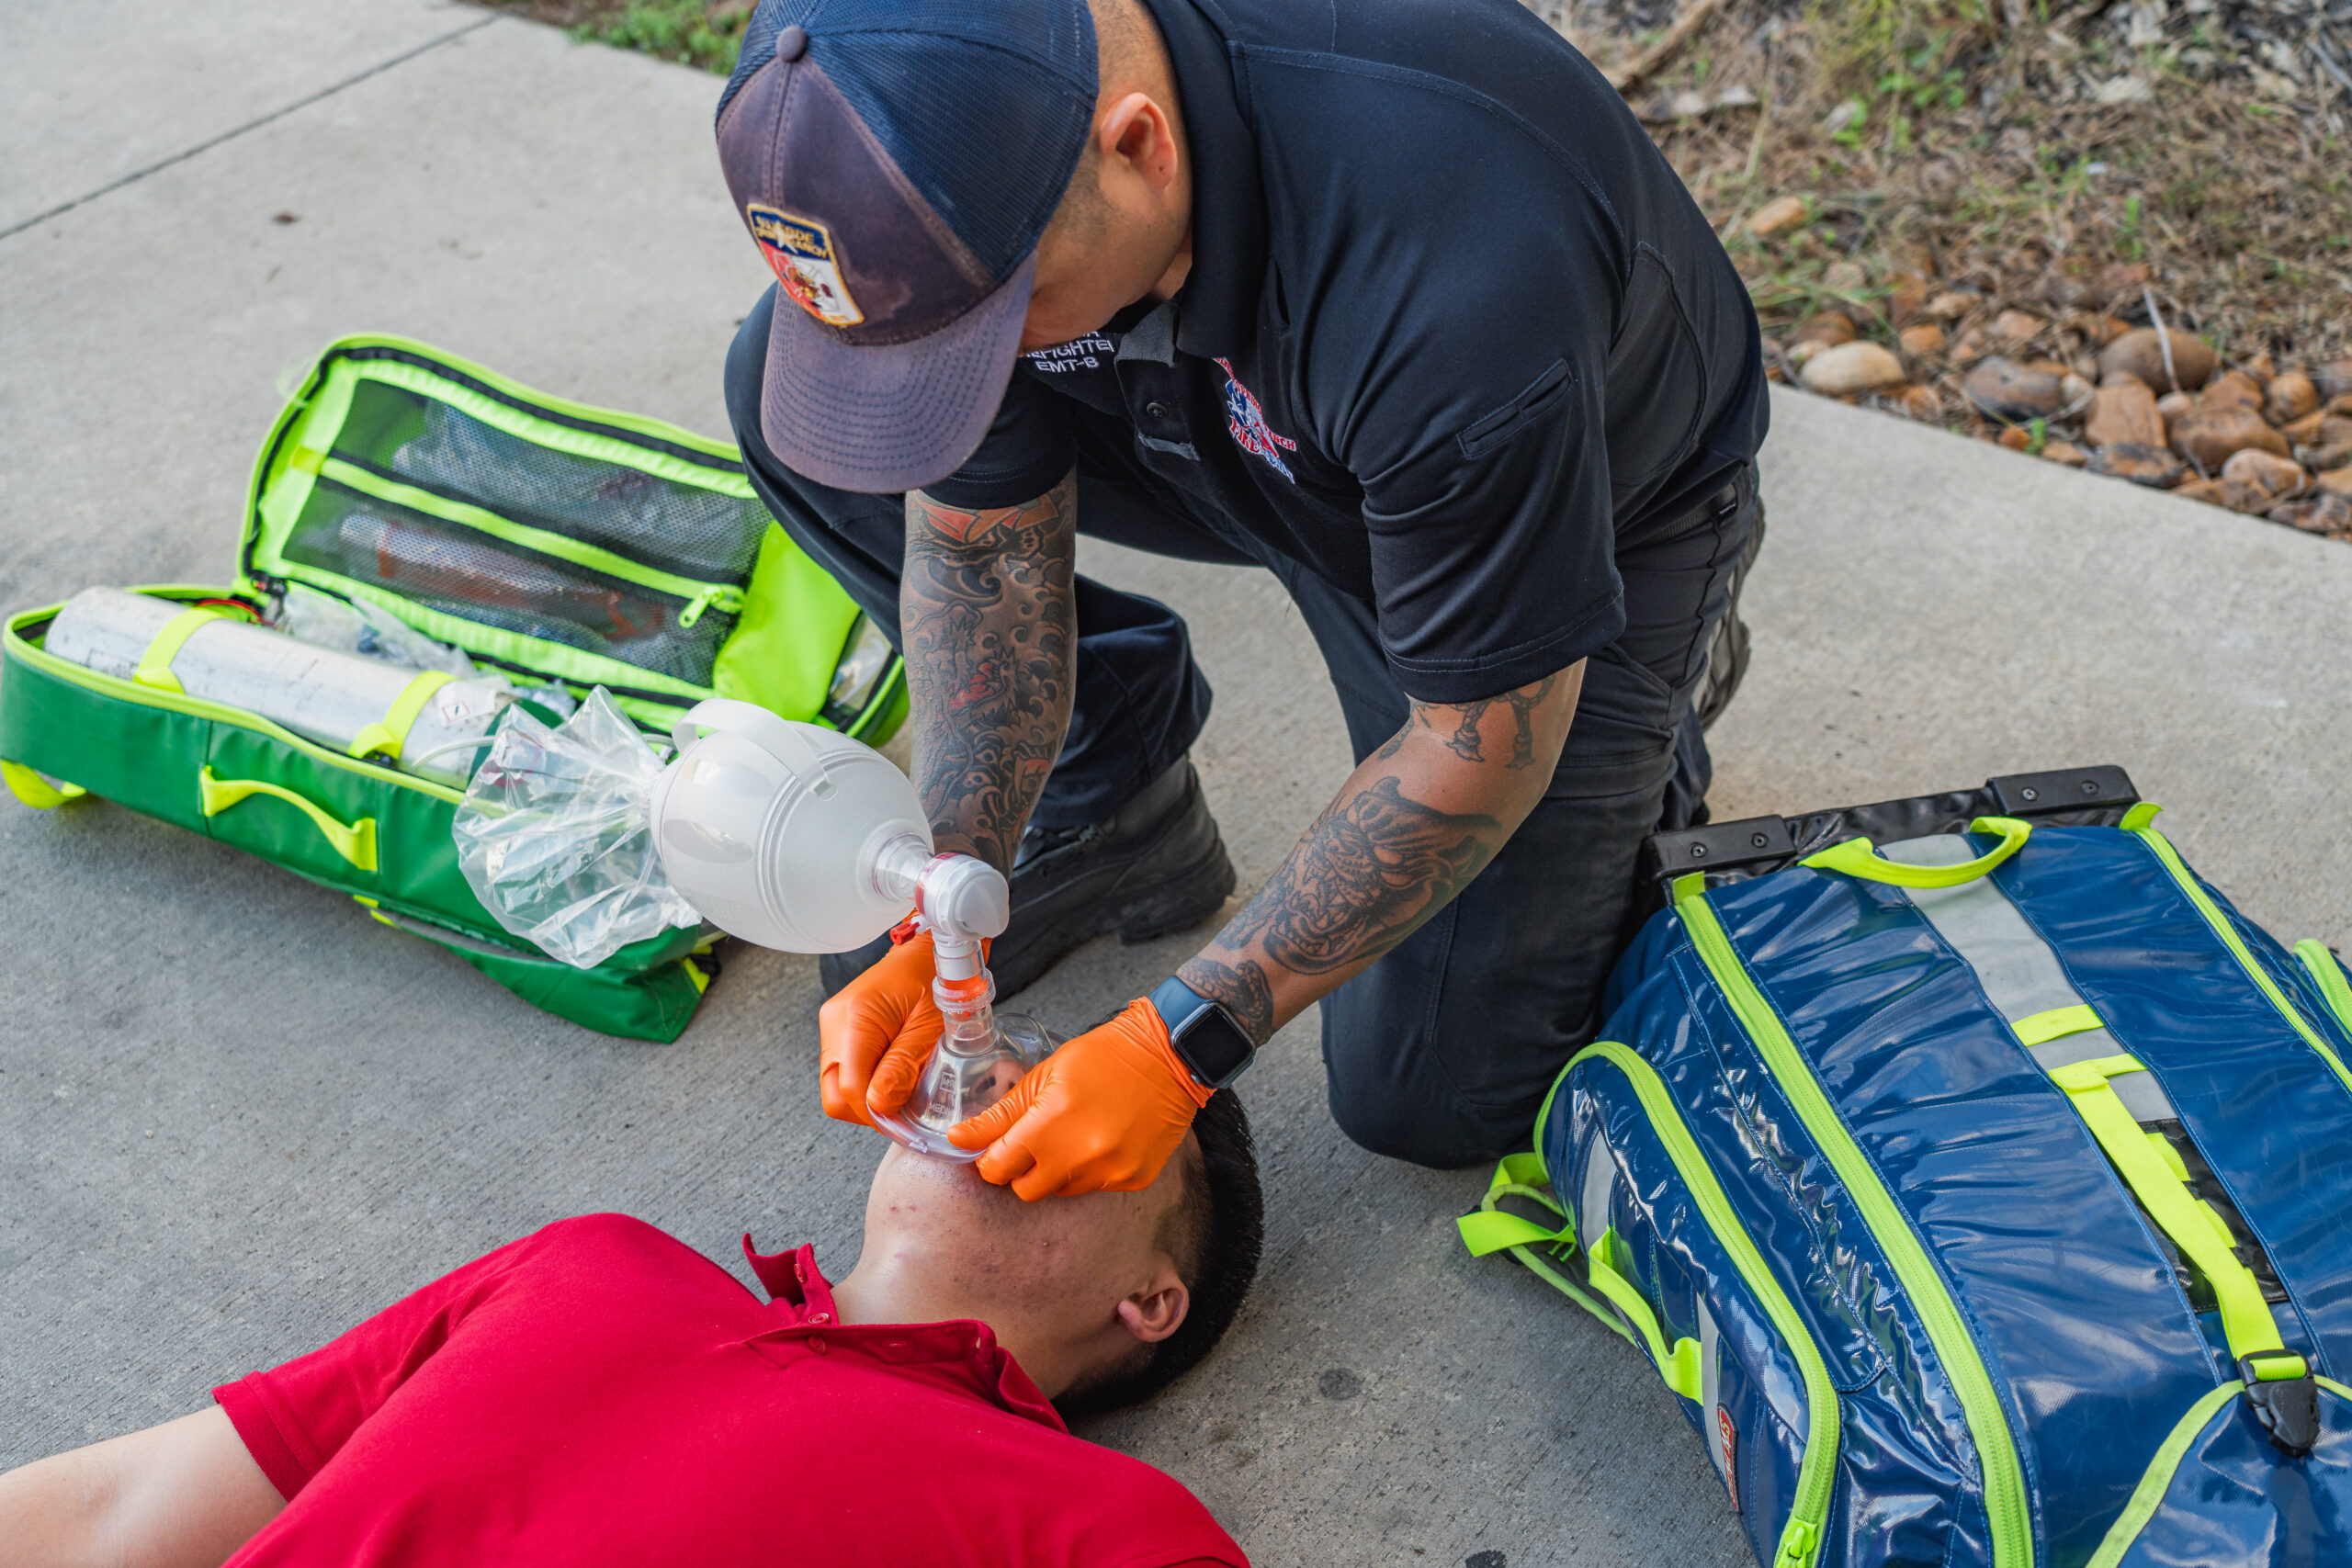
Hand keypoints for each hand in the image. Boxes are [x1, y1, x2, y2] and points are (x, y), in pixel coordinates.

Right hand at [816, 930, 943, 1127]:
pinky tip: (889, 1073)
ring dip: (866, 1096)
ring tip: (899, 1086)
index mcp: (857, 1016)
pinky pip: (841, 1070)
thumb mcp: (929, 1027)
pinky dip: (864, 1081)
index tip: (902, 1120)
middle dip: (866, 1109)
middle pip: (833, 1093)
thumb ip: (903, 1067)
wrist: (928, 951)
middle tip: (901, 1109)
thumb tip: (879, 1106)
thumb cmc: (935, 981)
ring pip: (835, 1086)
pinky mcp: (836, 1029)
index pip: (850, 1087)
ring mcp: (831, 1025)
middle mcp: (834, 1021)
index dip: (876, 1112)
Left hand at [948, 998, 1212, 1199]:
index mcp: (1049, 1126)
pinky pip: (1096, 1187)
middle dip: (1023, 1170)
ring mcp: (1110, 1171)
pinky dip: (1093, 1169)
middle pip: (1026, 1191)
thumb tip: (958, 1138)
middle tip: (1035, 1141)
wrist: (1167, 1056)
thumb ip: (1000, 1116)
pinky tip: (1104, 1138)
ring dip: (1059, 1170)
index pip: (997, 1169)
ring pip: (1062, 1191)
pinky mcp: (1133, 1178)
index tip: (997, 1148)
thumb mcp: (1043, 1076)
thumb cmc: (1102, 1057)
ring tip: (1075, 1133)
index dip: (991, 1159)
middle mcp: (1080, 1156)